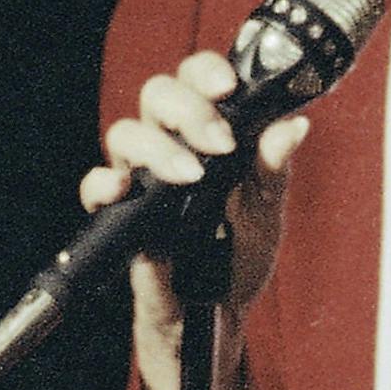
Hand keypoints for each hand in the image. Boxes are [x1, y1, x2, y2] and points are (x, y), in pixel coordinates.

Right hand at [81, 51, 308, 389]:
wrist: (220, 317)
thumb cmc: (241, 255)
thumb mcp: (268, 213)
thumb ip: (274, 170)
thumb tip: (294, 125)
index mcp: (208, 135)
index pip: (197, 81)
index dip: (207, 72)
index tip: (230, 88)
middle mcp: (171, 147)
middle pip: (156, 94)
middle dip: (188, 109)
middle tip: (220, 141)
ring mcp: (142, 180)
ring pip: (125, 134)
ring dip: (158, 148)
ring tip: (192, 176)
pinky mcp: (120, 217)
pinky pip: (96, 189)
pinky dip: (103, 184)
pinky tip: (124, 190)